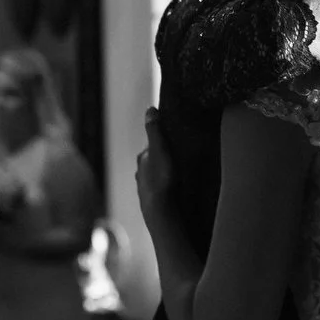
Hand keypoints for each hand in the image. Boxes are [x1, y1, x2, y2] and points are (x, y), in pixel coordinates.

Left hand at [136, 107, 175, 237]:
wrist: (159, 211)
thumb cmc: (161, 179)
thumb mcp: (160, 150)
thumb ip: (155, 131)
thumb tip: (149, 109)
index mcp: (142, 158)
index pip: (152, 145)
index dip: (164, 141)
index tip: (176, 140)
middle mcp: (140, 172)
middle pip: (152, 160)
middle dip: (163, 158)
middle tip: (180, 157)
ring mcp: (144, 187)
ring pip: (154, 176)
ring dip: (163, 174)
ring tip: (178, 174)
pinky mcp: (150, 201)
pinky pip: (158, 189)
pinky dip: (164, 187)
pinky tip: (173, 190)